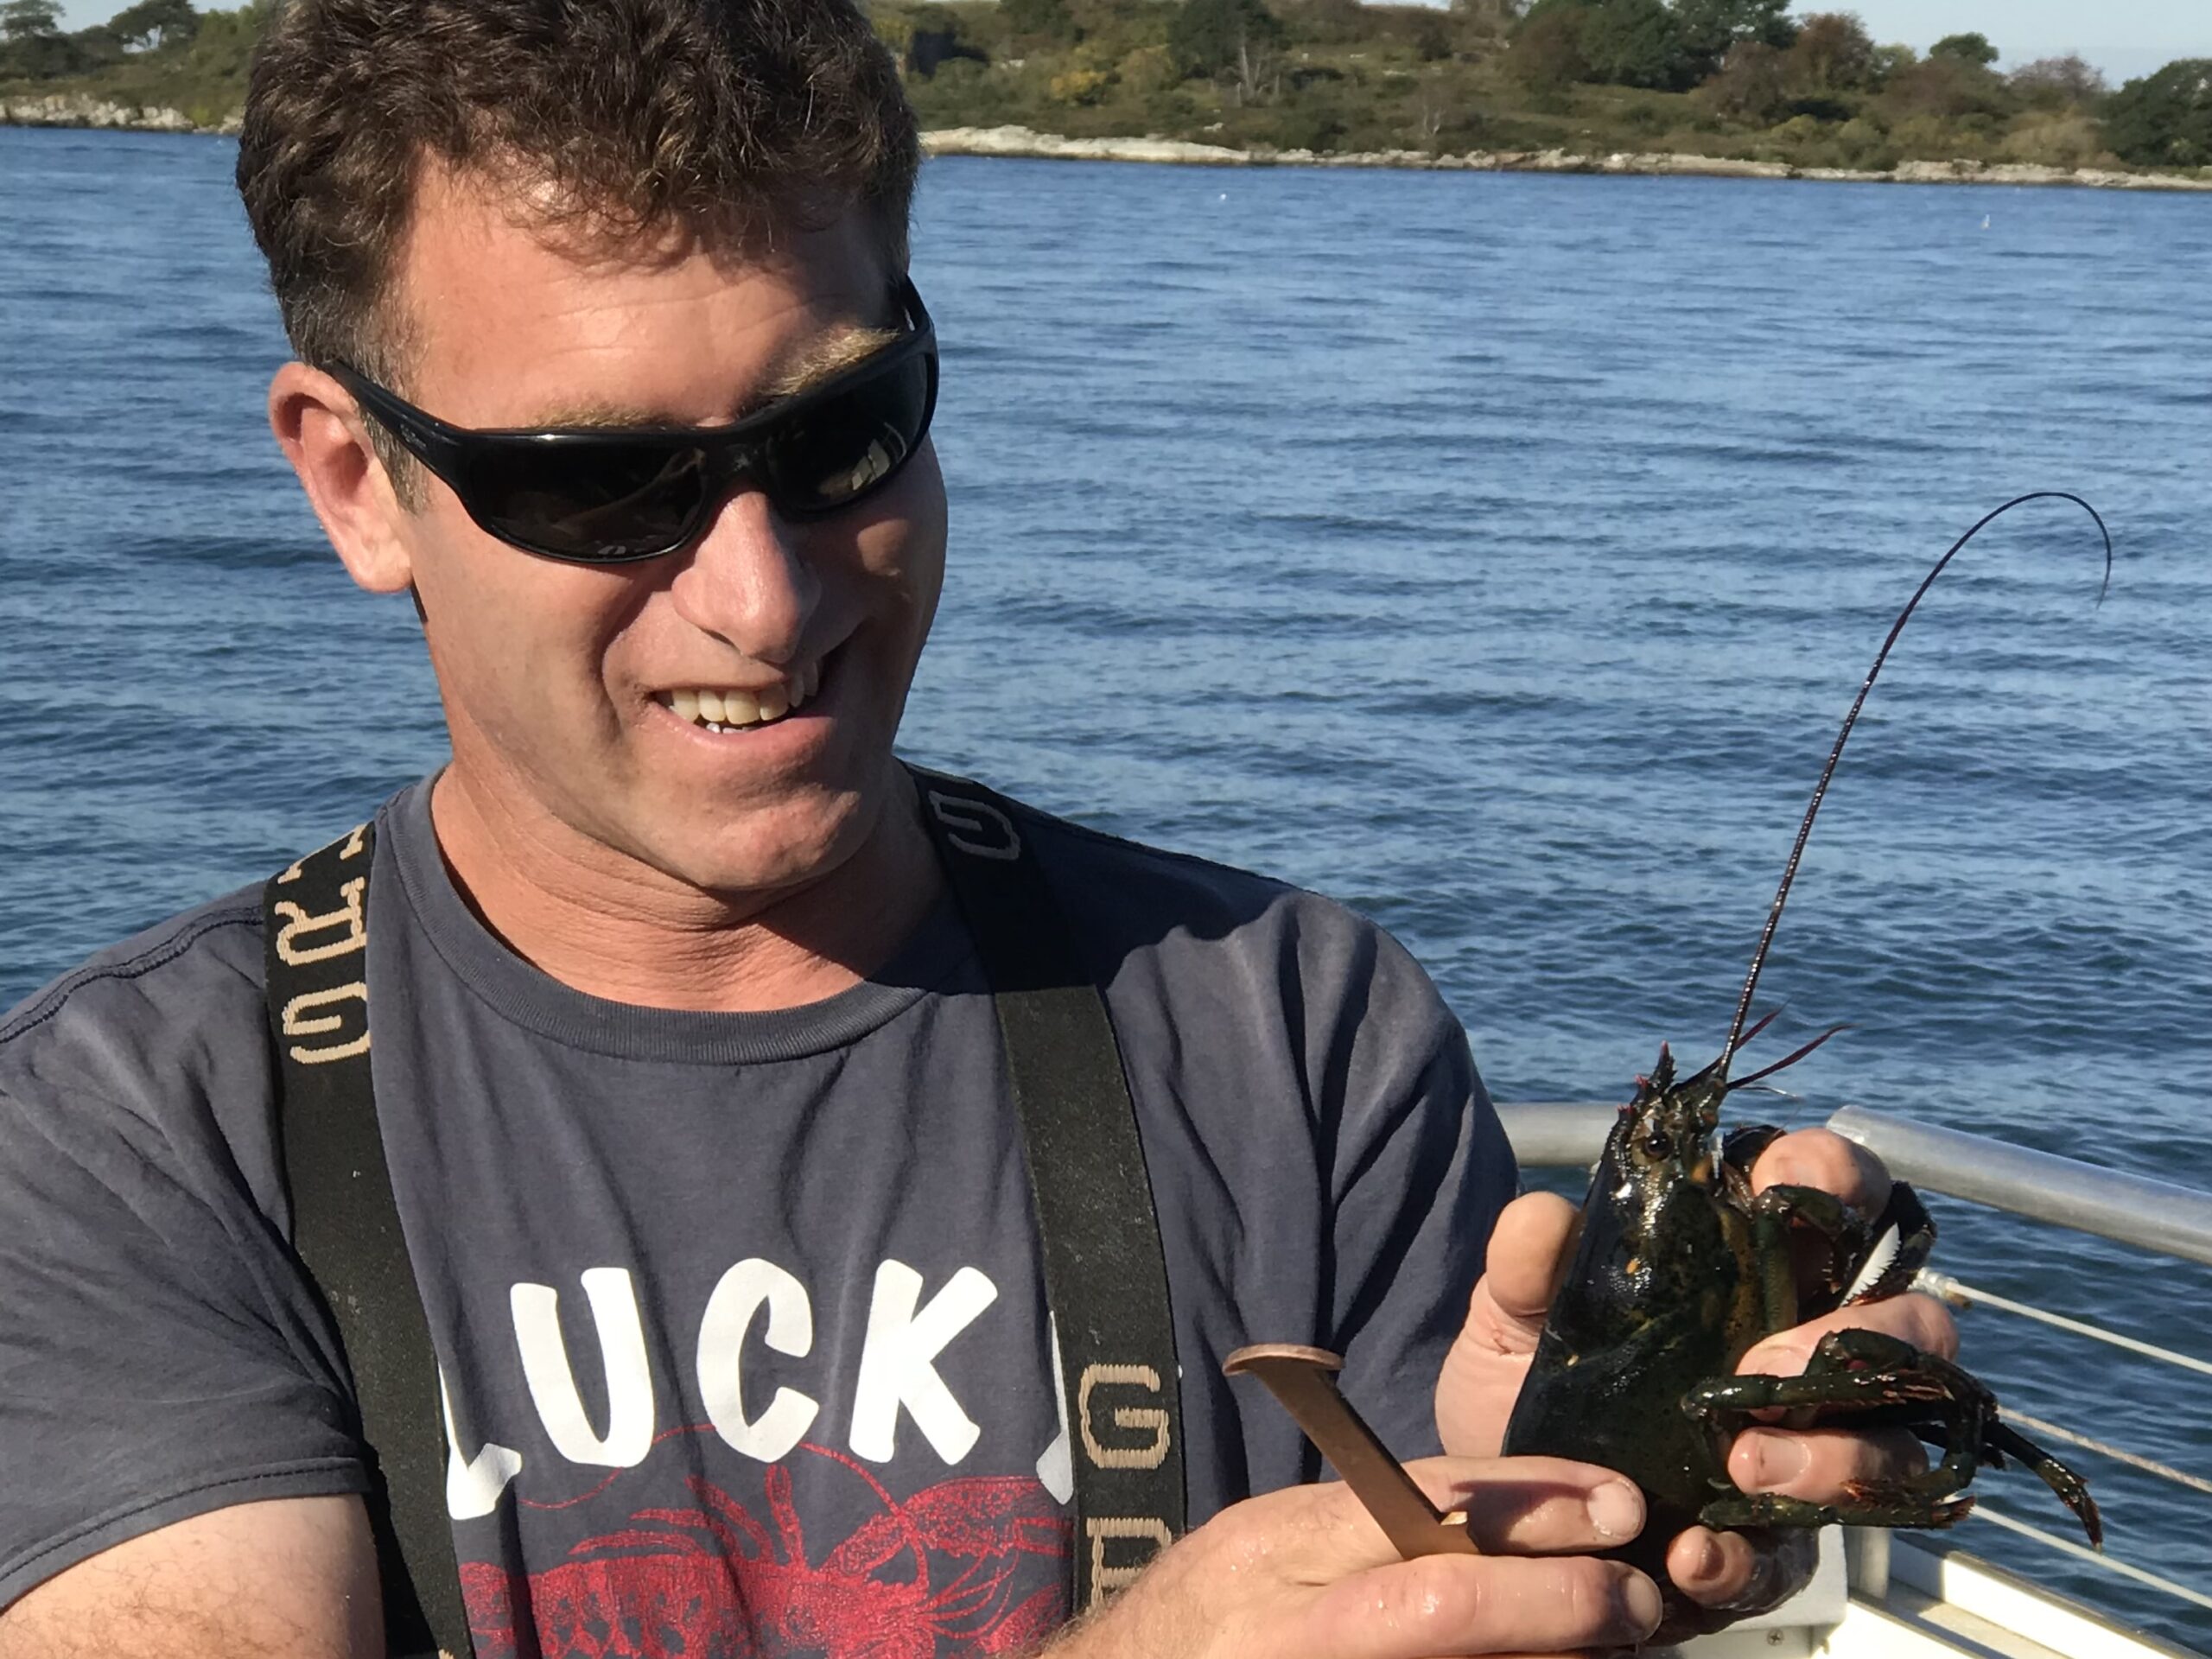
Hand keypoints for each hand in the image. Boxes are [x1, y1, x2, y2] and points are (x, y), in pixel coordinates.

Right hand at [1045, 1456, 1663, 1657]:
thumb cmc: (1216, 1613)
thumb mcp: (1279, 1544)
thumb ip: (1373, 1528)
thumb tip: (1507, 1524)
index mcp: (1283, 1544)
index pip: (1422, 1507)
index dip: (1533, 1505)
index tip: (1615, 1505)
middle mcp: (1297, 1623)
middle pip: (1443, 1606)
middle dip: (1559, 1603)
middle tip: (1638, 1598)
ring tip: (1608, 1645)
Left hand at [1433, 1128, 1957, 1614]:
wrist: (1503, 1515)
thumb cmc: (1530, 1387)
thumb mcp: (1509, 1318)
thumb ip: (1525, 1264)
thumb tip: (1545, 1217)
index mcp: (1752, 1269)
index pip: (1835, 1193)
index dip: (1833, 1175)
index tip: (1786, 1185)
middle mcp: (1806, 1352)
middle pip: (1914, 1324)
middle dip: (1870, 1336)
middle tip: (1770, 1364)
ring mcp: (1809, 1452)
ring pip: (1892, 1447)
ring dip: (1832, 1456)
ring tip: (1740, 1464)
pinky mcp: (1777, 1544)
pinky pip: (1802, 1557)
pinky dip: (1750, 1557)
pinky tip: (1694, 1553)